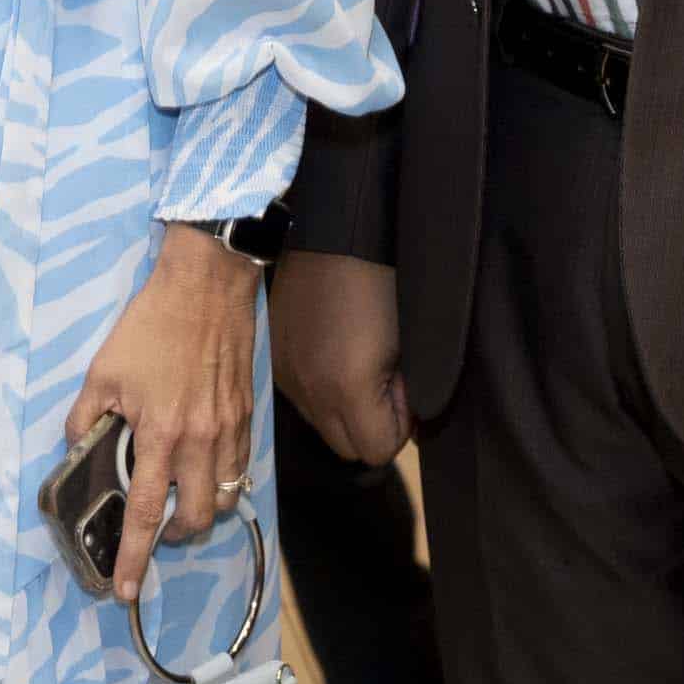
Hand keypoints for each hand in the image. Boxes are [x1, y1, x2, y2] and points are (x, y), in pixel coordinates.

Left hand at [69, 227, 262, 601]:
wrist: (205, 287)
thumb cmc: (151, 326)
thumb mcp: (101, 372)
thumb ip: (86, 419)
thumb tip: (78, 449)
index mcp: (160, 434)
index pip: (146, 511)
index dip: (135, 556)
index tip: (126, 589)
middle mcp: (200, 441)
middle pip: (197, 519)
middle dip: (175, 536)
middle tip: (157, 528)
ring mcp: (229, 430)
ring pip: (224, 498)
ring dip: (200, 509)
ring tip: (179, 496)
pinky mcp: (246, 416)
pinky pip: (238, 467)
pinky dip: (220, 478)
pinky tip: (201, 464)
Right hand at [271, 248, 410, 469]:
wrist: (333, 231)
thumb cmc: (383, 282)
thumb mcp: (408, 344)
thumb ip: (407, 393)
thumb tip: (408, 422)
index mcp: (345, 390)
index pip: (377, 452)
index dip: (398, 428)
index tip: (402, 389)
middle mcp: (308, 392)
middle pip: (346, 448)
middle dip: (370, 426)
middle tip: (384, 381)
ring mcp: (286, 376)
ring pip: (321, 425)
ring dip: (343, 410)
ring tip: (357, 362)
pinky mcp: (274, 359)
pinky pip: (302, 397)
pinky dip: (320, 389)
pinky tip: (330, 351)